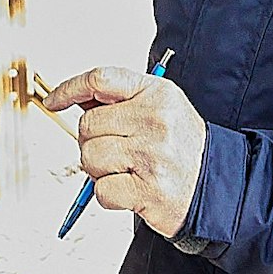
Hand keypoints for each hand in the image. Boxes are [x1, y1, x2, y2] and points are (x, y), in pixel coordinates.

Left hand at [45, 66, 206, 237]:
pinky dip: (110, 195)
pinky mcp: (148, 190)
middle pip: (88, 125)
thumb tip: (76, 101)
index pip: (101, 79)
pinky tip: (131, 190)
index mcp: (157, 93)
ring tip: (126, 171)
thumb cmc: (183, 148)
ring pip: (89, 157)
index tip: (54, 101)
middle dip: (91, 142)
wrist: (217, 187)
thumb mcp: (161, 109)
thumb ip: (122, 101)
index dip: (70, 88)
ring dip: (99, 170)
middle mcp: (156, 120)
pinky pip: (101, 190)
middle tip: (115, 152)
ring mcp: (152, 155)